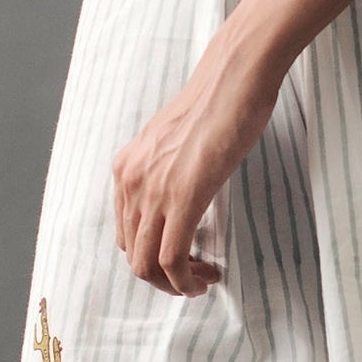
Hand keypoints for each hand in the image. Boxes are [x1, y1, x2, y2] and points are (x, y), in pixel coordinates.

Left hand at [111, 21, 283, 296]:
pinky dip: (185, 281)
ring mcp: (153, 190)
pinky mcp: (182, 197)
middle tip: (196, 276)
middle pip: (134, 254)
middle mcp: (131, 181)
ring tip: (203, 280)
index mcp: (127, 167)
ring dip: (175, 283)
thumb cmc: (218, 101)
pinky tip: (204, 280)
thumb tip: (182, 190)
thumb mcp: (177, 140)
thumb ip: (169, 167)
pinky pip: (171, 258)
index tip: (186, 256)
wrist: (234, 78)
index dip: (153, 255)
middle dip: (163, 277)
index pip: (127, 232)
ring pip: (147, 264)